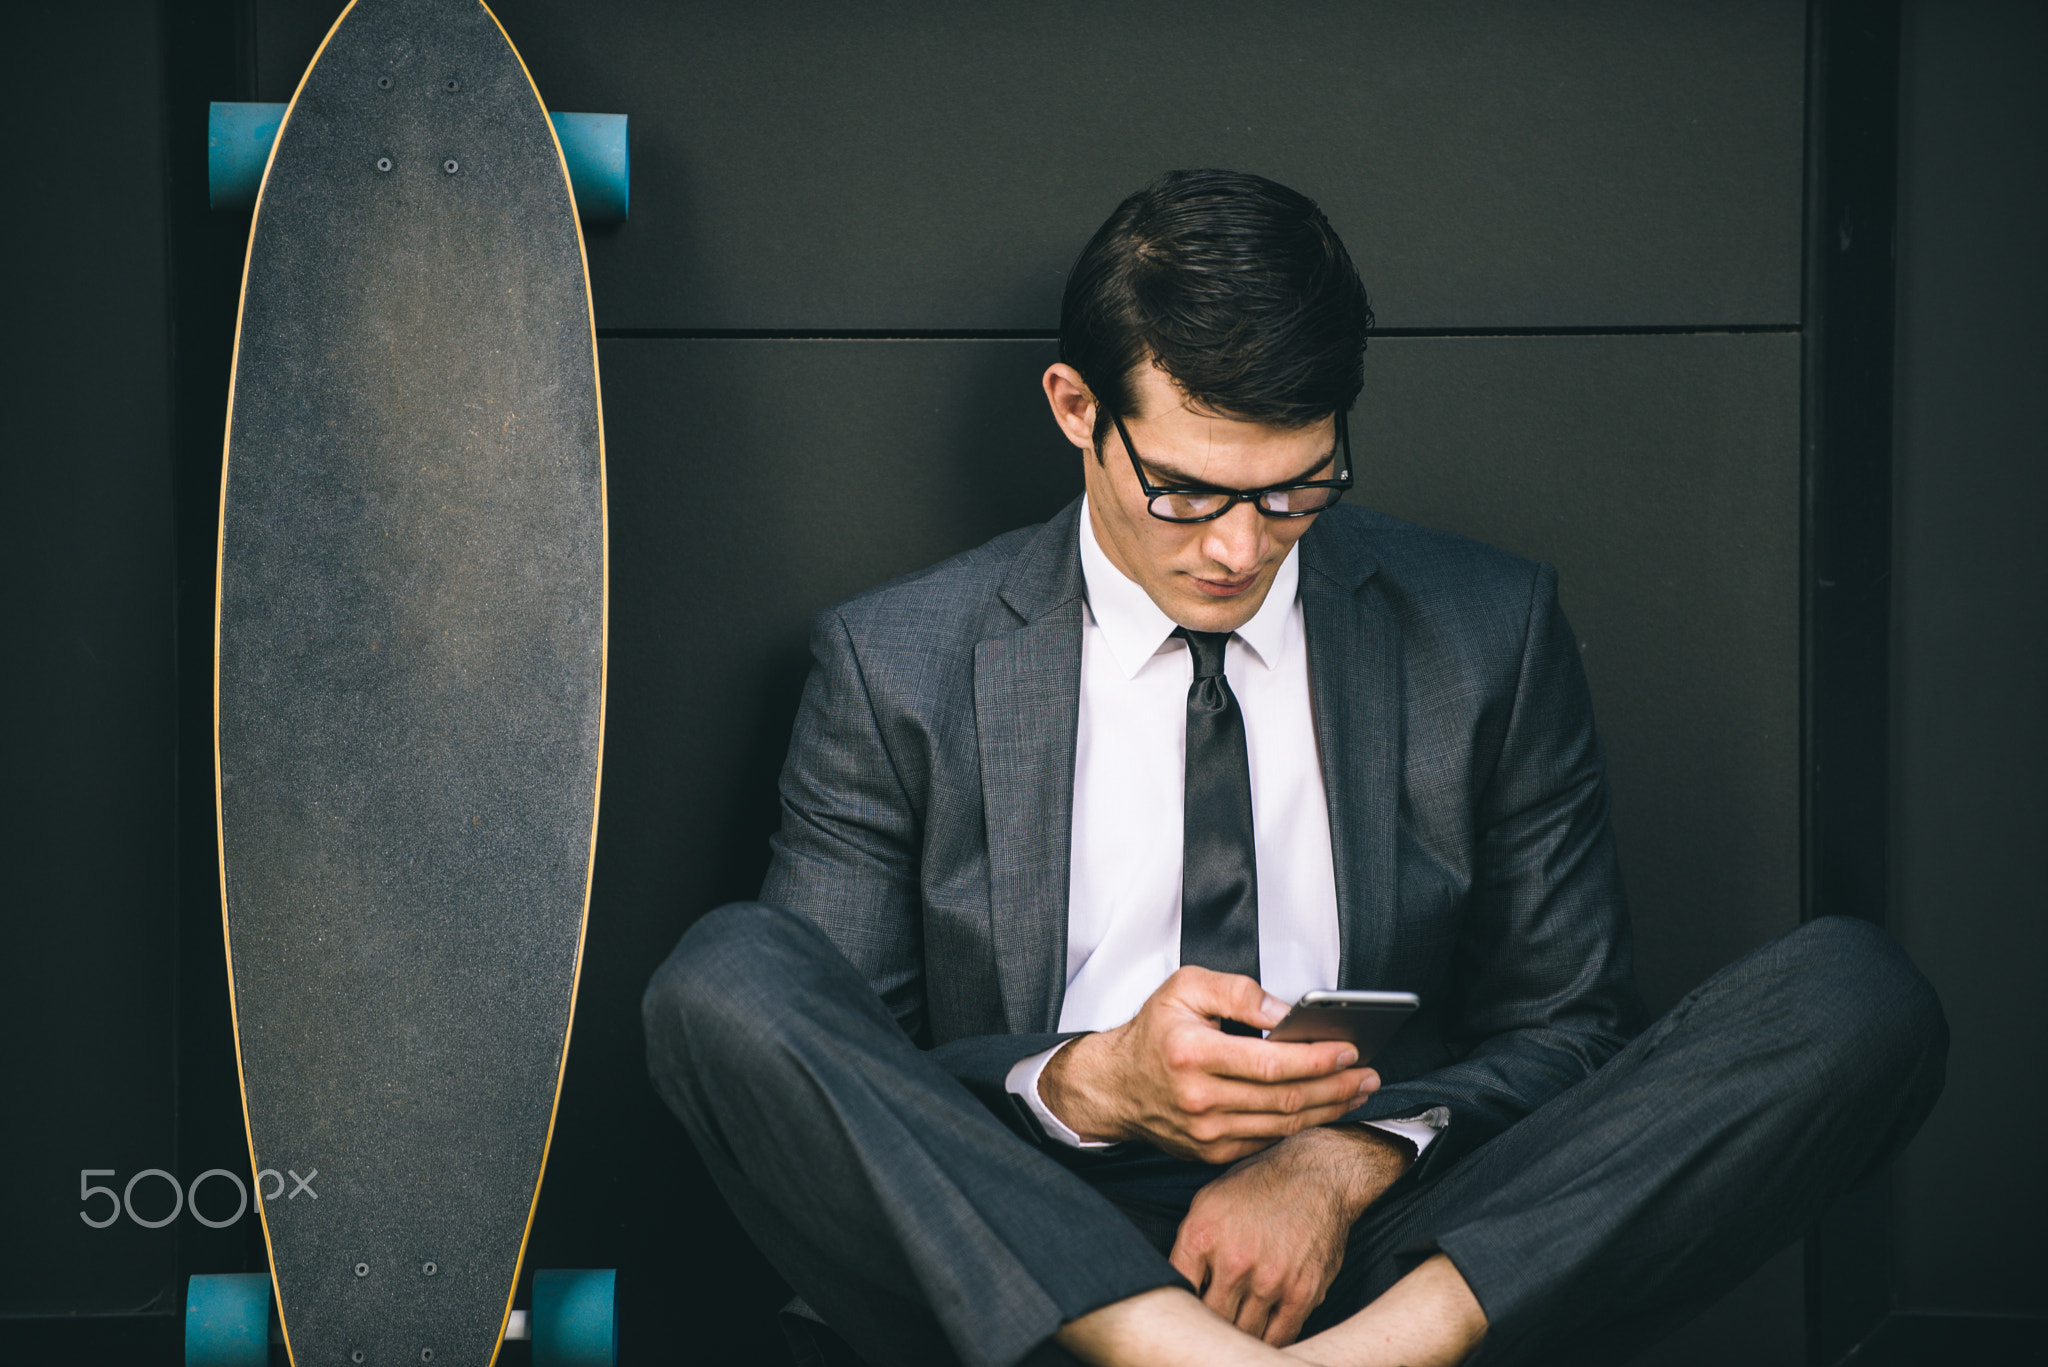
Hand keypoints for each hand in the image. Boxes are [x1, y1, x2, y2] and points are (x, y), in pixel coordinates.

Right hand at [1039, 966, 1378, 1162]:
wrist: (1114, 1086)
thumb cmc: (1153, 1033)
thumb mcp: (1185, 987)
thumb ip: (1238, 992)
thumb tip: (1287, 1013)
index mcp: (1192, 1054)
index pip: (1270, 1064)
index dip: (1315, 1060)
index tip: (1349, 1050)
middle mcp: (1199, 1099)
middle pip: (1285, 1100)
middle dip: (1335, 1086)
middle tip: (1368, 1073)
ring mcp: (1206, 1132)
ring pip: (1282, 1126)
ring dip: (1327, 1109)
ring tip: (1356, 1089)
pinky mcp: (1212, 1151)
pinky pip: (1268, 1140)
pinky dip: (1301, 1125)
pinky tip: (1324, 1108)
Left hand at [1172, 1125, 1412, 1345]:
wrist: (1318, 1174)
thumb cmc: (1258, 1186)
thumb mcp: (1207, 1203)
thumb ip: (1187, 1248)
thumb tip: (1175, 1291)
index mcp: (1202, 1236)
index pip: (1176, 1294)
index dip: (1178, 1309)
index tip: (1184, 1315)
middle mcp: (1234, 1261)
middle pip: (1209, 1320)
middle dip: (1208, 1327)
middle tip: (1208, 1330)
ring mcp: (1270, 1280)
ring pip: (1242, 1334)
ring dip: (1237, 1336)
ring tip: (1234, 1332)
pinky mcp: (1303, 1292)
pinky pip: (1279, 1336)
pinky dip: (1268, 1342)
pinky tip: (1261, 1334)